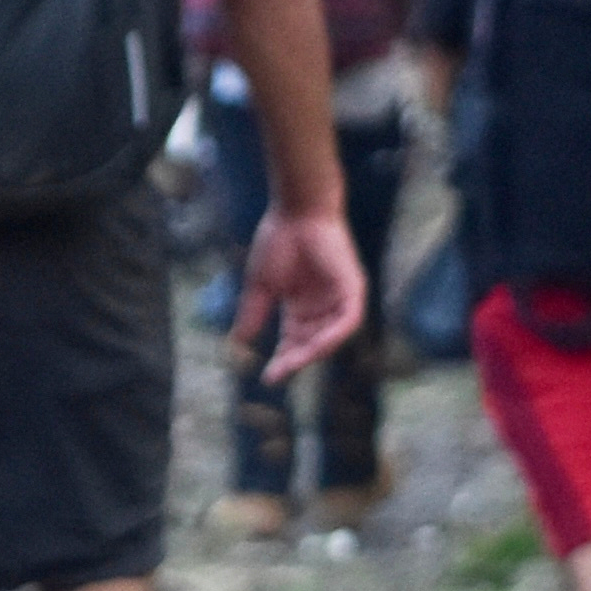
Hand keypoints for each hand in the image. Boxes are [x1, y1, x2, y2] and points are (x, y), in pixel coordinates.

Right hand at [242, 202, 369, 383]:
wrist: (295, 212)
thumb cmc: (278, 240)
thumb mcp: (260, 285)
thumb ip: (253, 314)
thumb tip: (237, 342)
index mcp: (302, 306)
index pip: (295, 341)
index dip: (282, 360)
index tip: (266, 378)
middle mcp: (323, 306)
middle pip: (312, 343)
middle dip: (295, 360)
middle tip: (276, 374)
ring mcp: (340, 299)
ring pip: (331, 337)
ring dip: (312, 352)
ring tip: (292, 363)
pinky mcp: (353, 289)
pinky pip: (349, 322)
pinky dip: (334, 336)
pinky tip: (316, 347)